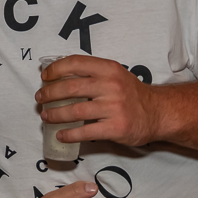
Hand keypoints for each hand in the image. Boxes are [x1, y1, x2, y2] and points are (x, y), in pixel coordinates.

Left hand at [36, 55, 155, 145]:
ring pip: (75, 111)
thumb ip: (92, 73)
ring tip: (45, 116)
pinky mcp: (115, 127)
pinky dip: (69, 134)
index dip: (55, 69)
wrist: (156, 112)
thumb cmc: (130, 94)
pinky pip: (85, 132)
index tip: (45, 77)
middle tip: (40, 99)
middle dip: (49, 94)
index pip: (75, 63)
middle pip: (70, 87)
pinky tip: (61, 135)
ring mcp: (113, 107)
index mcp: (108, 69)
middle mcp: (111, 86)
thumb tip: (59, 76)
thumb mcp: (115, 74)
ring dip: (55, 114)